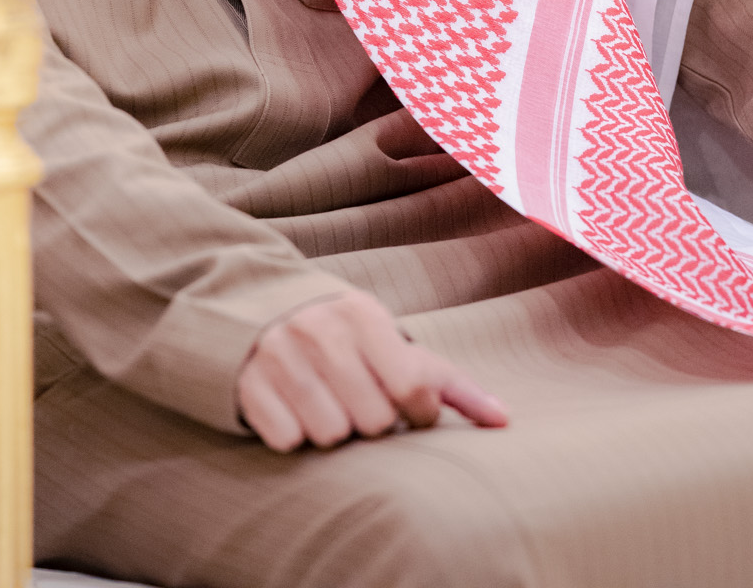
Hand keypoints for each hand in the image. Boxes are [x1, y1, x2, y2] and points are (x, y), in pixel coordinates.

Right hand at [236, 290, 508, 452]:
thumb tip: (506, 421)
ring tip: (326, 406)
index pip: (412, 391)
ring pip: (329, 435)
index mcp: (363, 312)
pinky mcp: (247, 381)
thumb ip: (450, 385)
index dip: (416, 413)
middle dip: (369, 422)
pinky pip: (287, 440)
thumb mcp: (396, 350)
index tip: (408, 408)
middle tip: (356, 402)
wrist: (262, 317)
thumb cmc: (349, 346)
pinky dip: (292, 436)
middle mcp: (320, 326)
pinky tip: (292, 411)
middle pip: (371, 421)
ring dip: (331, 432)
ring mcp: (279, 352)